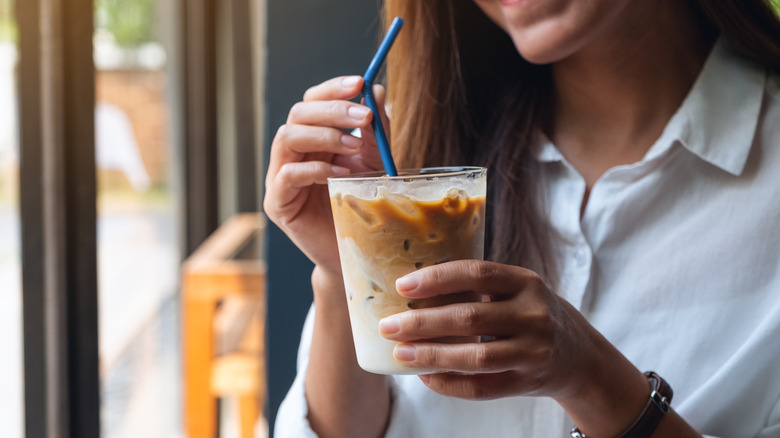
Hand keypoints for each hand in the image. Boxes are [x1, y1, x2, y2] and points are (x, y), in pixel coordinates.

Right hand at [263, 76, 388, 275]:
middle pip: (298, 114)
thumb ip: (375, 130)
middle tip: (363, 116)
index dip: (332, 89)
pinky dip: (315, 169)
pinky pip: (288, 175)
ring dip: (323, 135)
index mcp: (311, 139)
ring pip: (287, 137)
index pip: (312, 102)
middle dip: (332, 110)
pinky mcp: (277, 203)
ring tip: (354, 145)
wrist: (355, 252)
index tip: (359, 82)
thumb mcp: (374, 161)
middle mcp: (291, 153)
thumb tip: (376, 89)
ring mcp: (280, 177)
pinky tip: (340, 174)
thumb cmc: (361, 205)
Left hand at [378, 260, 599, 400]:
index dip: (437, 279)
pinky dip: (449, 384)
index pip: (478, 273)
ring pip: (476, 357)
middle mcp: (534, 315)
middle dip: (423, 322)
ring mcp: (534, 351)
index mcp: (526, 282)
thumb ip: (478, 287)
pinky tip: (426, 377)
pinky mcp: (528, 383)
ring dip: (432, 356)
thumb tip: (413, 289)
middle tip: (389, 325)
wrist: (580, 356)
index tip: (402, 286)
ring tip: (400, 353)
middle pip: (470, 317)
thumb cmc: (531, 315)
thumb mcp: (517, 291)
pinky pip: (482, 388)